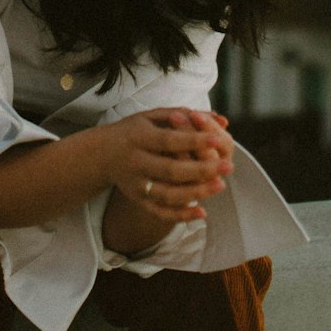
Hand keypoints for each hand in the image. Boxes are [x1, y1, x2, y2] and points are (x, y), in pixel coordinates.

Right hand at [101, 106, 234, 223]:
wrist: (103, 154)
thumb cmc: (134, 130)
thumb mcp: (152, 116)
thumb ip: (186, 115)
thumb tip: (222, 120)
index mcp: (138, 137)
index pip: (169, 140)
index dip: (194, 140)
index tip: (219, 139)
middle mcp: (135, 162)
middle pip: (170, 170)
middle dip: (201, 169)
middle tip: (228, 166)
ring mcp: (136, 185)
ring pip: (168, 194)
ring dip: (196, 192)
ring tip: (220, 185)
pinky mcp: (139, 200)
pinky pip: (160, 212)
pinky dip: (181, 215)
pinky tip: (202, 213)